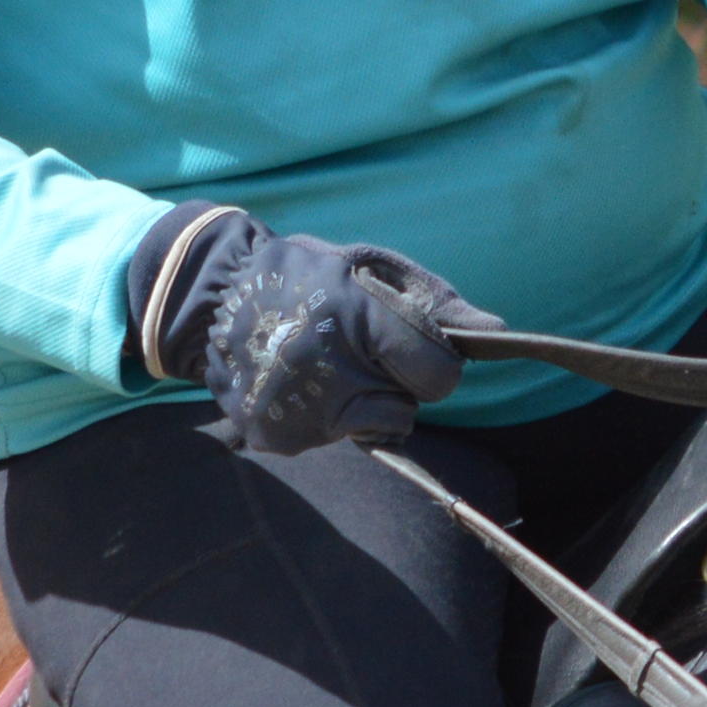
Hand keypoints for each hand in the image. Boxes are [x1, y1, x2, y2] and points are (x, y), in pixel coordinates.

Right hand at [129, 205, 475, 454]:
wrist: (211, 295)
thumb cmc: (305, 273)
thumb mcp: (368, 267)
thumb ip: (434, 302)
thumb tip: (495, 333)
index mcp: (357, 315)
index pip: (439, 375)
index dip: (431, 362)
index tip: (405, 346)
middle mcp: (327, 368)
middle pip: (408, 408)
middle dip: (393, 382)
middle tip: (351, 347)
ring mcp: (299, 408)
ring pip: (372, 428)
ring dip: (360, 402)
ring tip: (320, 363)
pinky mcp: (276, 436)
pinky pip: (332, 439)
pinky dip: (323, 417)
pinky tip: (296, 383)